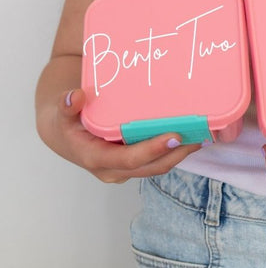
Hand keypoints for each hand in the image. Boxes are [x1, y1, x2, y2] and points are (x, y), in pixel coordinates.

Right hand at [52, 89, 201, 182]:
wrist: (63, 133)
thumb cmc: (64, 122)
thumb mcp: (60, 111)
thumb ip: (66, 105)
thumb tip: (76, 97)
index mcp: (96, 158)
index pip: (129, 159)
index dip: (153, 150)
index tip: (175, 136)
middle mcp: (114, 169)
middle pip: (152, 167)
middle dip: (177, 153)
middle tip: (200, 135)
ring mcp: (126, 169)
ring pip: (159, 166)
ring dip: (181, 154)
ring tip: (203, 136)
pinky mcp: (135, 163)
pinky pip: (159, 160)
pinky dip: (176, 150)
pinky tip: (193, 136)